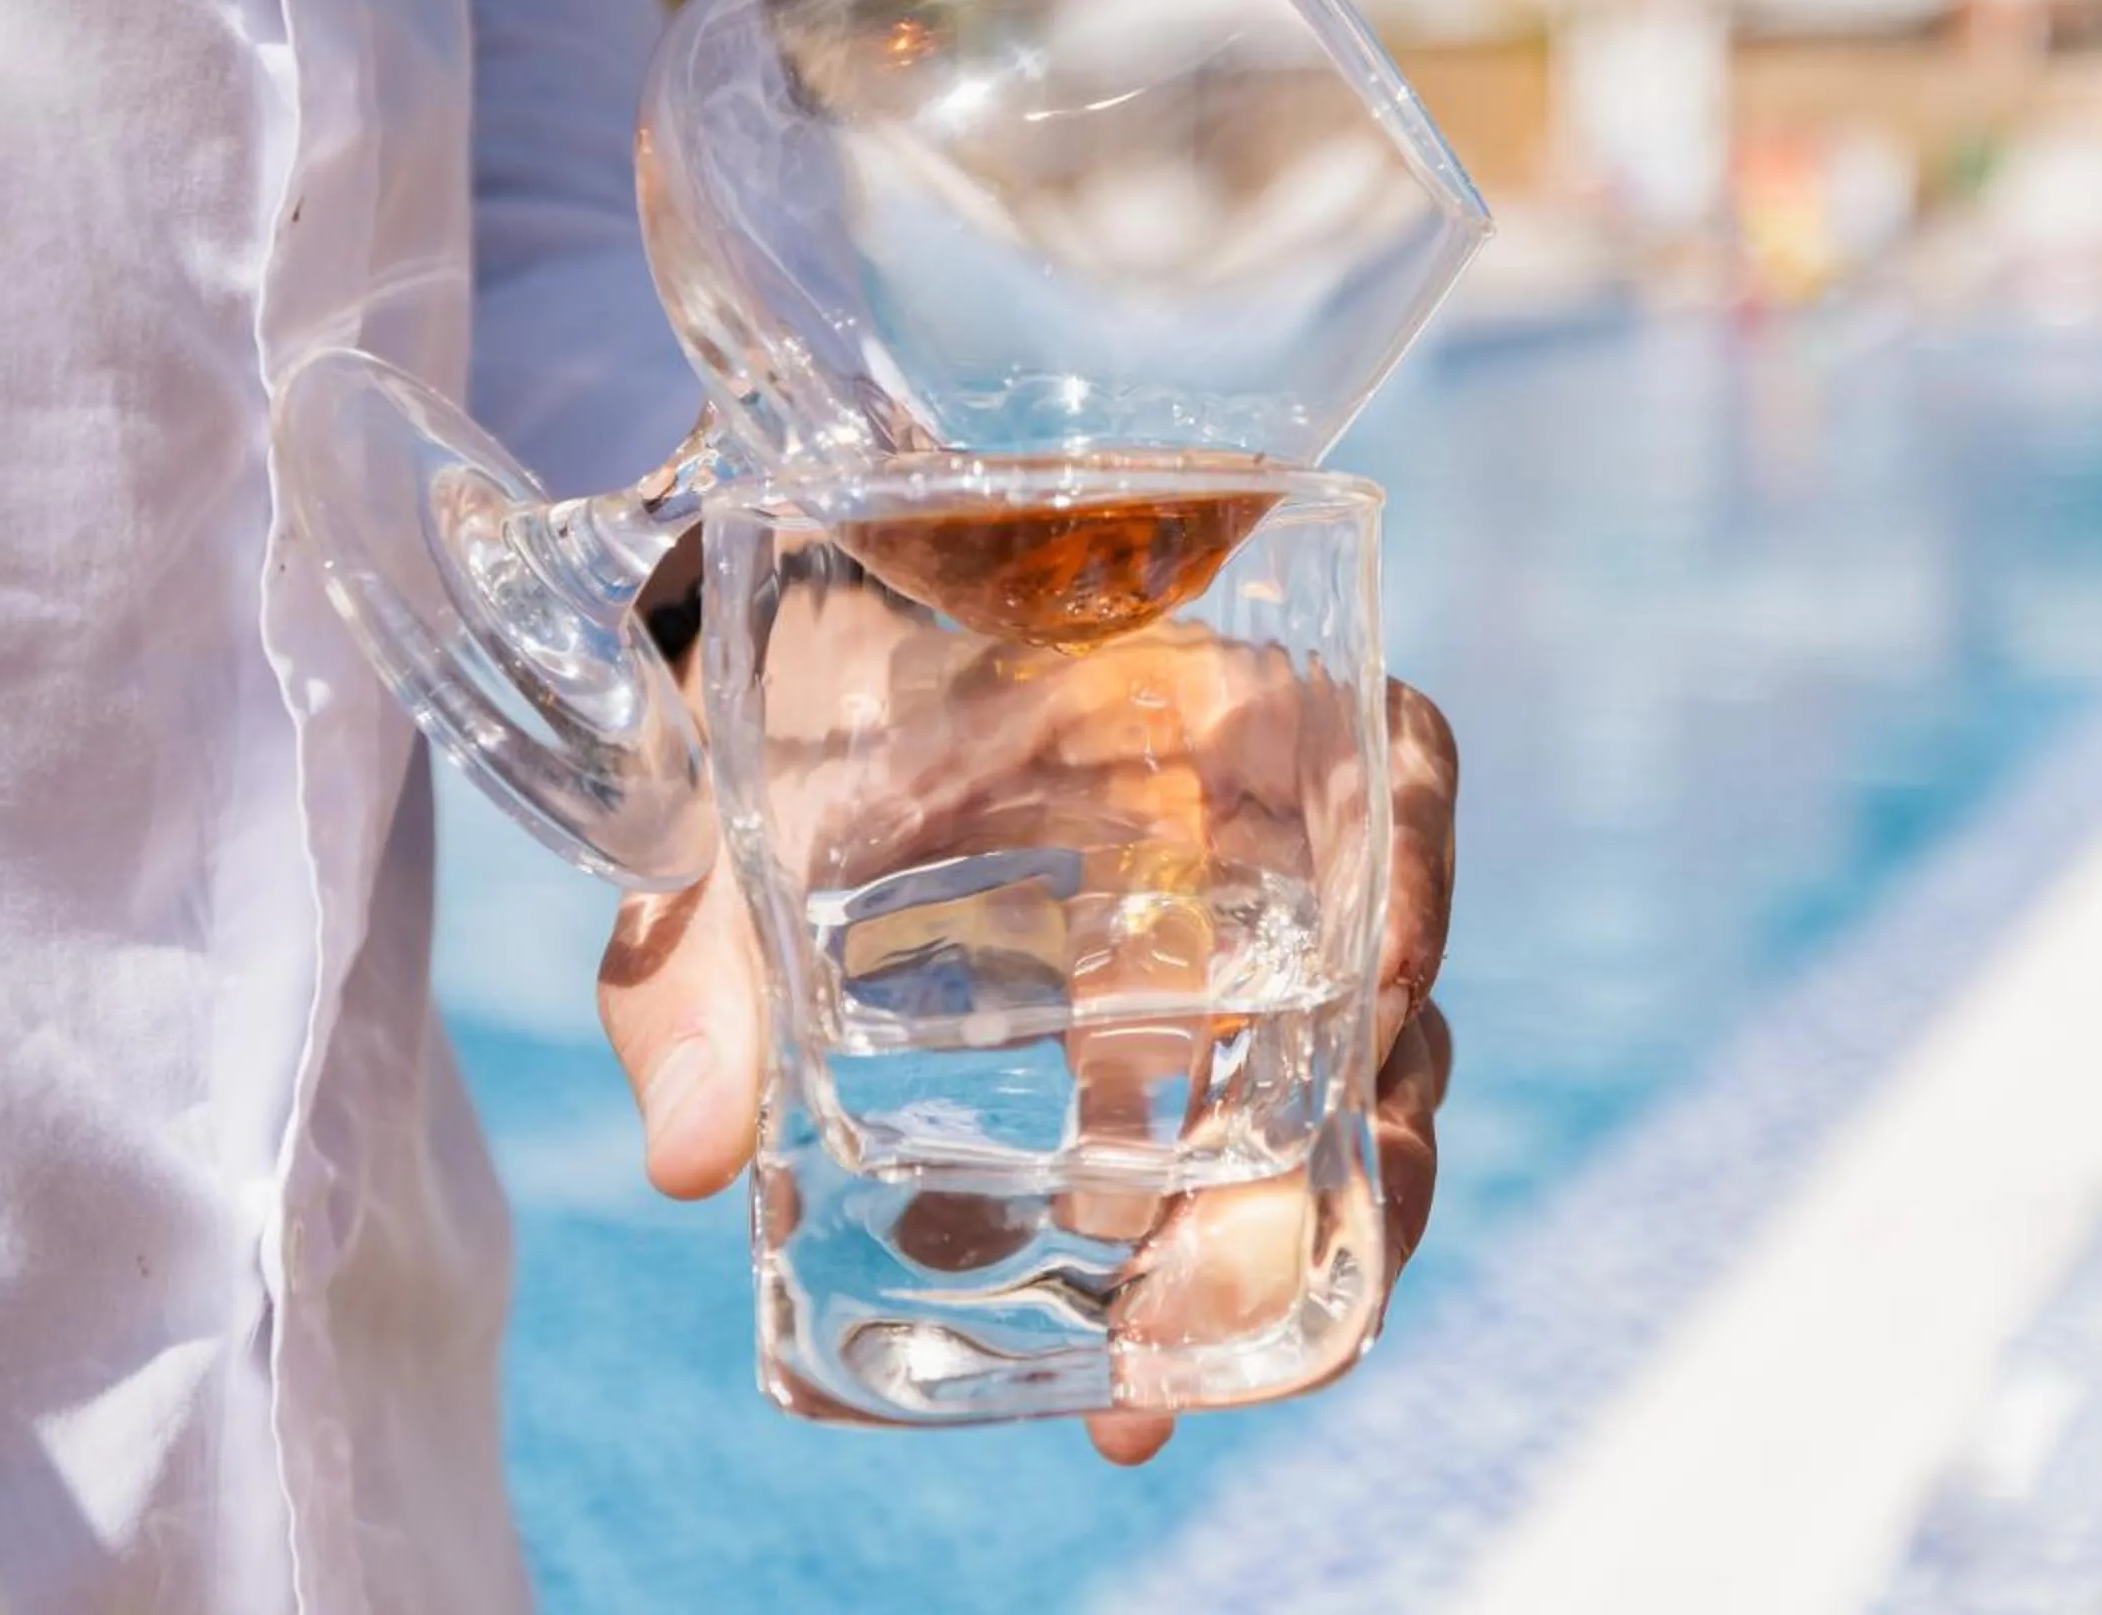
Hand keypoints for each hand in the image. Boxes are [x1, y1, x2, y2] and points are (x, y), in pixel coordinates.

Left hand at [596, 637, 1456, 1466]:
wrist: (794, 711)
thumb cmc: (805, 728)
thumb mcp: (744, 809)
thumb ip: (708, 958)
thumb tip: (690, 1160)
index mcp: (1205, 711)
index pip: (1392, 767)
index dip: (1412, 877)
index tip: (1375, 993)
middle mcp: (1266, 843)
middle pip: (1384, 997)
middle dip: (1348, 1161)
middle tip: (1225, 1294)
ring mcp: (1247, 967)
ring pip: (1345, 1111)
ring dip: (1287, 1255)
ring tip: (1163, 1387)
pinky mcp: (1195, 1072)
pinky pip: (1257, 1174)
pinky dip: (1204, 1284)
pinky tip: (1126, 1392)